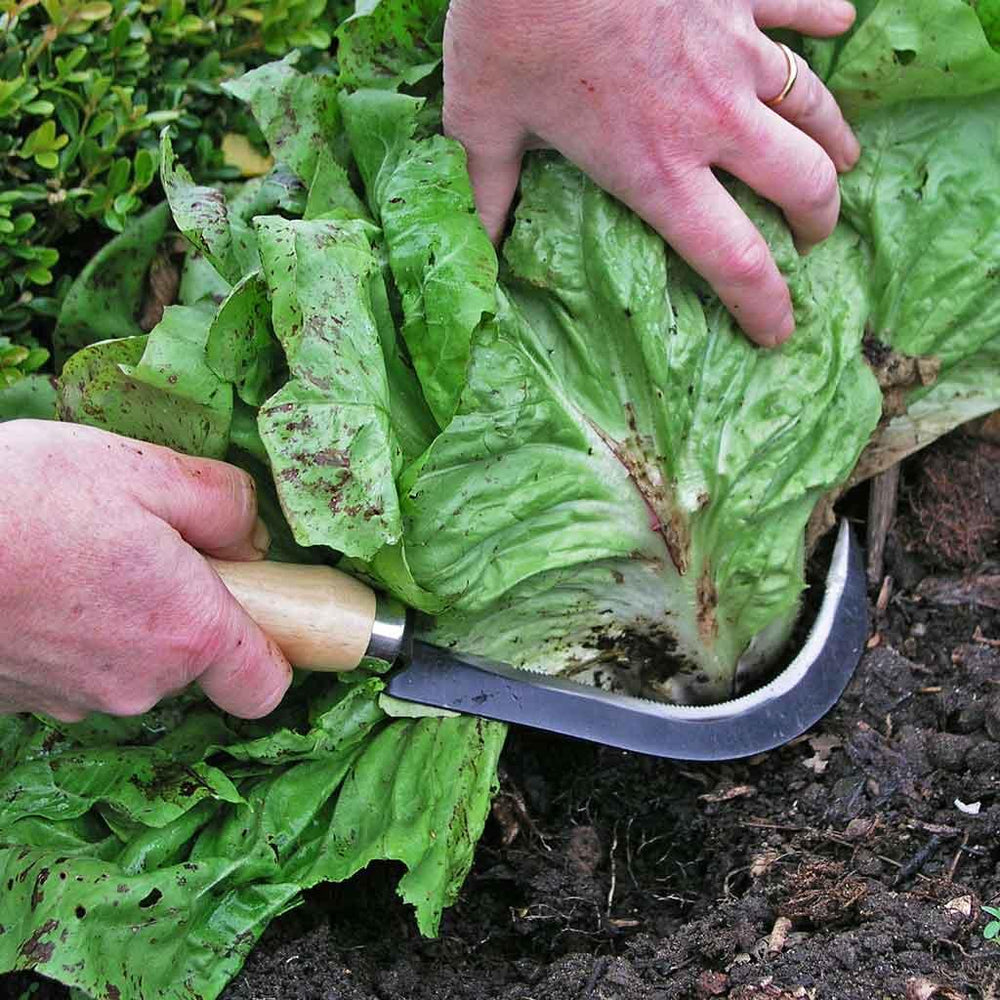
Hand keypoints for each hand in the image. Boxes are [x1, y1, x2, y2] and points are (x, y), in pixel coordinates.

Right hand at [0, 420, 291, 721]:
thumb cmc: (24, 500)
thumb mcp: (145, 472)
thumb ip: (224, 504)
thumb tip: (253, 535)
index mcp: (187, 632)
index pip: (267, 685)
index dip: (276, 647)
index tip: (265, 606)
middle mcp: (137, 684)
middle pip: (195, 660)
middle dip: (188, 607)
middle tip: (150, 545)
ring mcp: (73, 698)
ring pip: (132, 662)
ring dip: (126, 616)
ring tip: (81, 553)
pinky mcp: (23, 697)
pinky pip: (77, 665)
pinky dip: (75, 631)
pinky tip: (42, 579)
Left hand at [444, 0, 860, 345]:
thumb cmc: (510, 24)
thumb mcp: (485, 121)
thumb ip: (491, 188)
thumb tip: (481, 241)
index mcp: (656, 170)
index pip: (734, 260)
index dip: (765, 306)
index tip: (778, 332)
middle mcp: (713, 120)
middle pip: (801, 185)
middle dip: (817, 222)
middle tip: (813, 239)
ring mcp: (735, 50)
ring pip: (814, 106)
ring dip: (833, 140)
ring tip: (841, 162)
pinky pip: (801, 6)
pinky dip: (825, 18)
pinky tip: (841, 25)